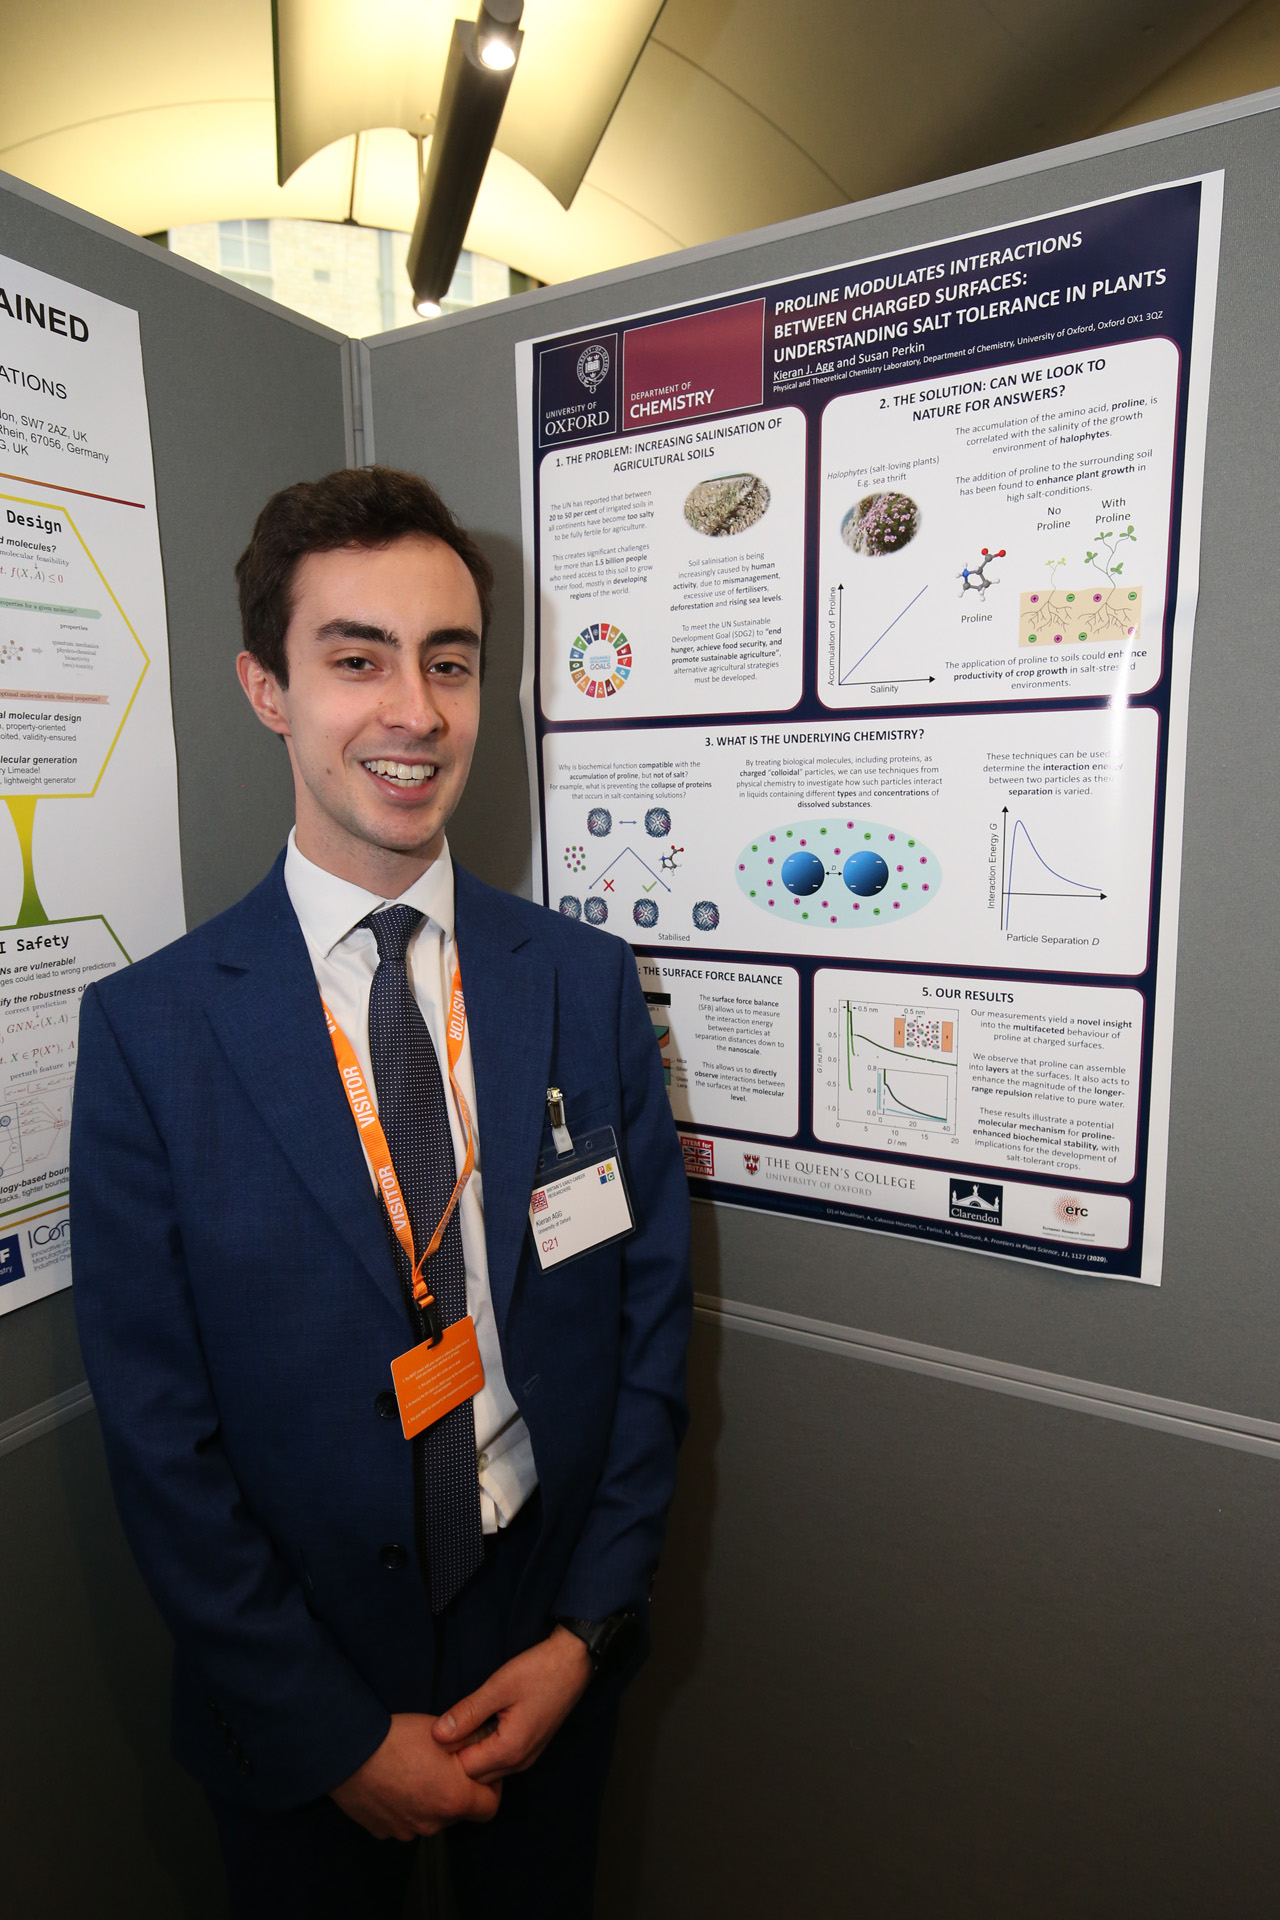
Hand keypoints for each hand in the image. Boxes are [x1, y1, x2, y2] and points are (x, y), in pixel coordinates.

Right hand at [331, 1712, 501, 1840]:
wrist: (349, 1752)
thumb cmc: (398, 1739)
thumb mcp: (444, 1733)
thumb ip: (473, 1742)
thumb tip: (489, 1742)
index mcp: (454, 1800)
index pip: (489, 1808)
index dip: (491, 1788)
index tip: (479, 1771)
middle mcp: (433, 1823)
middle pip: (458, 1812)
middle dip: (457, 1791)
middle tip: (444, 1764)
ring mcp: (406, 1830)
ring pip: (430, 1817)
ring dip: (429, 1799)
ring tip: (415, 1770)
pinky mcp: (383, 1831)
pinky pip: (403, 1820)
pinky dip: (404, 1806)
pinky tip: (394, 1782)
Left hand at [431, 1627, 591, 1783]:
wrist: (573, 1662)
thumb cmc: (537, 1671)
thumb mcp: (497, 1687)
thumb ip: (467, 1713)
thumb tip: (436, 1735)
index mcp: (509, 1751)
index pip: (464, 1769)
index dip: (448, 1751)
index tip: (441, 1729)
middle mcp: (519, 1762)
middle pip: (476, 1775)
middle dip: (459, 1756)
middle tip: (451, 1725)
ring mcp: (527, 1757)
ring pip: (488, 1769)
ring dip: (474, 1751)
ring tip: (466, 1722)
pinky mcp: (530, 1748)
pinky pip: (500, 1760)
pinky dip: (487, 1748)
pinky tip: (483, 1723)